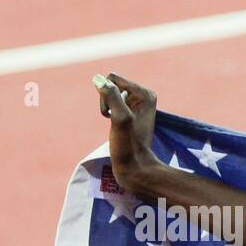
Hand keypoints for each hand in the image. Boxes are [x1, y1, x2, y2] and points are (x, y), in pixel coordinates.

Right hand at [92, 72, 160, 193]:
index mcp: (146, 93)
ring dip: (106, 109)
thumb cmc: (127, 145)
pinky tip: (116, 126)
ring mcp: (136, 104)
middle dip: (106, 102)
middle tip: (115, 122)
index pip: (112, 79)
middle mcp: (144, 96)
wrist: (134, 167)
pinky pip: (109, 103)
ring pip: (107, 94)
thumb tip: (98, 79)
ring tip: (116, 125)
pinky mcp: (129, 112)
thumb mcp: (120, 119)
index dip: (107, 97)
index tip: (116, 116)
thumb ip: (112, 97)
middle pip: (109, 85)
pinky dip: (107, 113)